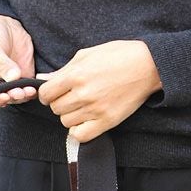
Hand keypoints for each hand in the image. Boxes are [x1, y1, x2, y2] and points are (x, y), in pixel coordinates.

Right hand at [0, 14, 38, 108]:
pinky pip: (27, 91)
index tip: (3, 96)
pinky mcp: (22, 81)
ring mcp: (7, 86)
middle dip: (10, 98)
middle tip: (18, 93)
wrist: (5, 25)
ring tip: (27, 90)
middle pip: (0, 101)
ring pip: (15, 98)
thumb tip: (14, 77)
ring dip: (21, 96)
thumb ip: (2, 64)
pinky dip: (31, 92)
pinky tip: (34, 87)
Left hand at [35, 40, 162, 141]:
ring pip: (66, 122)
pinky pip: (81, 135)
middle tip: (71, 97)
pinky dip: (79, 131)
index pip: (45, 94)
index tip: (52, 93)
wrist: (149, 66)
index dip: (46, 94)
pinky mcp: (107, 121)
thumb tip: (42, 79)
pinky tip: (85, 120)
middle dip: (59, 103)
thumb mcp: (87, 55)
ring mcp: (95, 109)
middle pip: (55, 109)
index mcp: (76, 75)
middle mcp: (84, 93)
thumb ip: (63, 70)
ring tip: (81, 106)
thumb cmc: (119, 56)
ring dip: (70, 116)